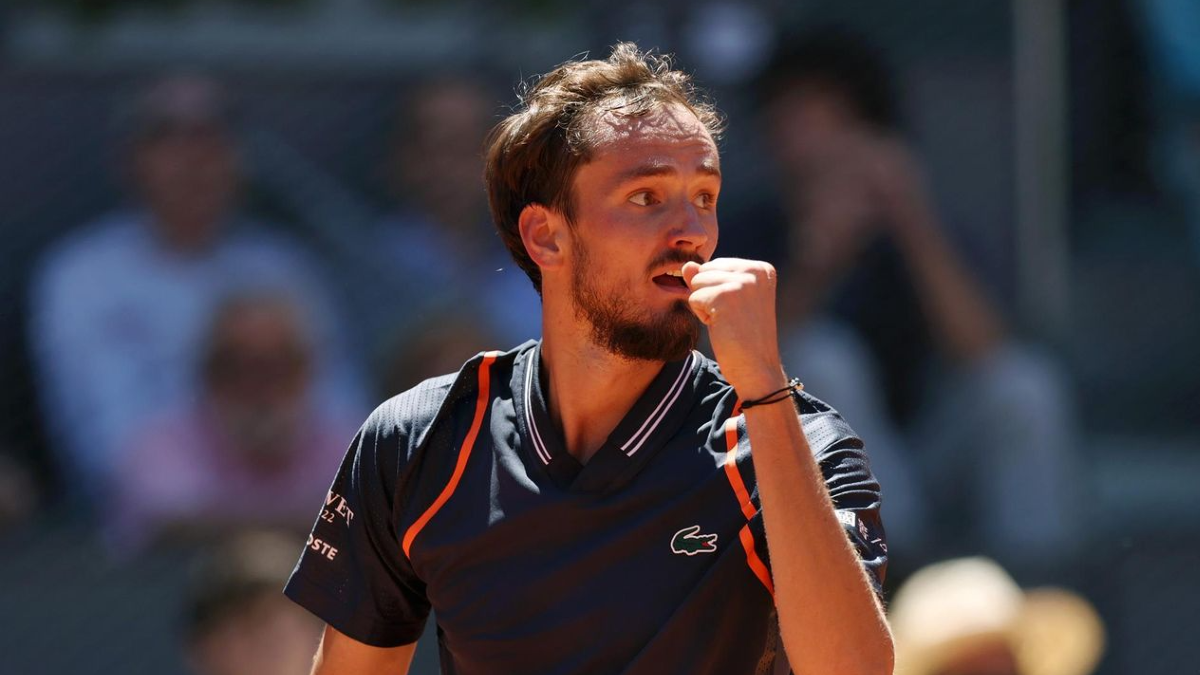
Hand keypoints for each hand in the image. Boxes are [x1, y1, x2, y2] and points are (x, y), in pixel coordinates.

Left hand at [681, 258, 786, 399]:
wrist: (757, 368)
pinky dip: (702, 316)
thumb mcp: (727, 302)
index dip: (717, 291)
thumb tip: (686, 264)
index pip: (716, 265)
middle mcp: (755, 271)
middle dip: (709, 296)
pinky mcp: (725, 296)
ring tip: (727, 322)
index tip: (738, 310)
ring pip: (697, 283)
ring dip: (705, 306)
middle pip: (705, 271)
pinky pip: (693, 298)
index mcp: (761, 269)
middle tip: (731, 318)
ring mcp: (742, 282)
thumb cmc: (743, 338)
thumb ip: (709, 279)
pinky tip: (721, 327)